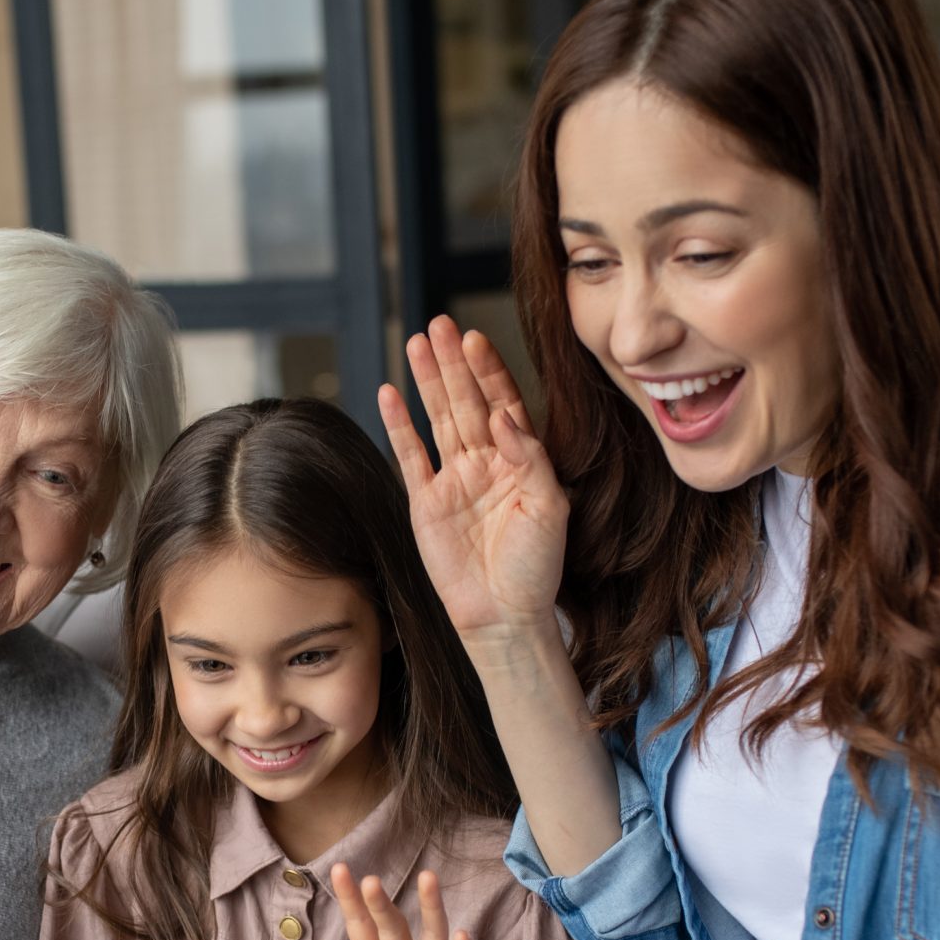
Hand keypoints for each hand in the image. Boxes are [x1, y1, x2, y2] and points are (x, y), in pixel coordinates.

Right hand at [377, 315, 569, 645]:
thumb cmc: (535, 567)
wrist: (503, 615)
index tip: (475, 340)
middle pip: (466, 401)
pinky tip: (390, 393)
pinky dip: (399, 425)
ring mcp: (453, 480)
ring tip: (417, 342)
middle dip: (453, 363)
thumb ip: (529, 457)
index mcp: (520, 461)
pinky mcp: (425, 502)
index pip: (502, 403)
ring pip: (437, 418)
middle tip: (440, 324)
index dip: (488, 371)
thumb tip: (504, 415)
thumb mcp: (549, 508)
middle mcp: (485, 463)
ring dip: (427, 381)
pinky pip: (410, 455)